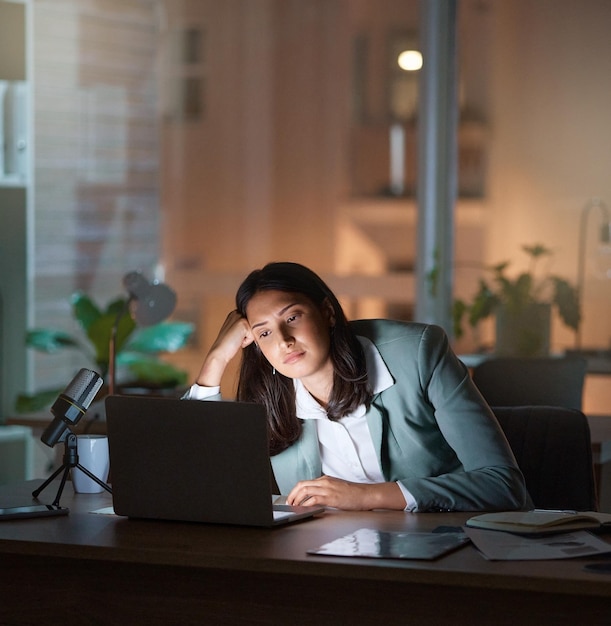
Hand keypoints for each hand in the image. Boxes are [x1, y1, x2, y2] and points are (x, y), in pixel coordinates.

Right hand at [195, 310, 253, 386]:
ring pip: (254, 330)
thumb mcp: (237, 332)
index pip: (252, 323)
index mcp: (235, 313)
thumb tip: (259, 327)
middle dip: (248, 335)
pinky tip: (237, 341)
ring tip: (237, 340)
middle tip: (236, 339)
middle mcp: (237, 313)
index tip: (236, 337)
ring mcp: (240, 317)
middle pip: (254, 326)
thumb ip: (244, 326)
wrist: (220, 352)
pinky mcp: (243, 324)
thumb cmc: (228, 345)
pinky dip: (247, 341)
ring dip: (248, 338)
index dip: (247, 333)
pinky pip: (253, 335)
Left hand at [286, 476, 406, 510]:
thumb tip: (314, 498)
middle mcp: (324, 481)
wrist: (366, 494)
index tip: (292, 498)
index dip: (295, 491)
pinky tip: (303, 508)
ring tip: (294, 507)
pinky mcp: (331, 497)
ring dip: (296, 499)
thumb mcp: (337, 488)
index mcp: (325, 479)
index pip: (305, 482)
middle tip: (289, 503)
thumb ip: (326, 490)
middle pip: (302, 485)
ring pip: (305, 490)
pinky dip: (306, 504)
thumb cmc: (354, 493)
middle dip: (292, 494)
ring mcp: (327, 488)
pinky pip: (313, 499)